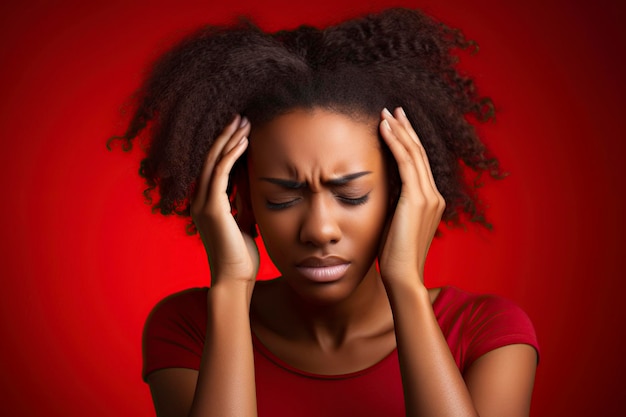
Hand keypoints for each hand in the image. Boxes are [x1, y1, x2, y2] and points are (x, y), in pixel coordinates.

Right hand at [191, 115, 258, 288]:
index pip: (213, 168)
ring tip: (243, 121)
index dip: (225, 147)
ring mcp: (203, 204)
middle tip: (240, 117)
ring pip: (213, 161)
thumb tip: (250, 181)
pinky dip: (231, 155)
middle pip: (209, 159)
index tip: (240, 130)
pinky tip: (243, 141)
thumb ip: (242, 201)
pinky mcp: (212, 208)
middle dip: (225, 136)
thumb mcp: (244, 220)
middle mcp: (200, 201)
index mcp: (206, 204)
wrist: (235, 279)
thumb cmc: (241, 255)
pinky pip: (220, 173)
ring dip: (228, 139)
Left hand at [377, 107, 444, 287]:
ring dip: (399, 130)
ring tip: (386, 112)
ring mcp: (428, 196)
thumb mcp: (395, 223)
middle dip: (405, 129)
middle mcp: (434, 195)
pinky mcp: (416, 199)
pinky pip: (405, 163)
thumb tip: (380, 191)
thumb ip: (394, 204)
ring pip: (413, 154)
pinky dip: (394, 143)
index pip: (419, 164)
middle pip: (419, 153)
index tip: (396, 125)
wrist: (403, 276)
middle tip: (393, 110)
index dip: (408, 142)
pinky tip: (384, 128)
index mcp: (431, 201)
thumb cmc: (394, 255)